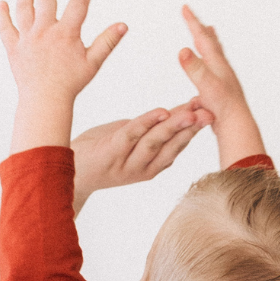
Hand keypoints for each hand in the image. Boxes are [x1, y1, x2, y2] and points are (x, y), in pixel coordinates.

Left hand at [0, 0, 126, 150]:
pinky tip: (2, 3)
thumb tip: (123, 26)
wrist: (44, 102)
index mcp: (65, 33)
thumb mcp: (92, 62)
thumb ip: (107, 42)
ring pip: (24, 7)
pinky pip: (5, 28)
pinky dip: (2, 15)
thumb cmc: (69, 85)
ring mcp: (27, 39)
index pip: (78, 2)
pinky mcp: (14, 49)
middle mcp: (44, 32)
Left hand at [71, 99, 212, 210]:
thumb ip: (151, 129)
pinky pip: (131, 136)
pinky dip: (147, 123)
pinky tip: (160, 112)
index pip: (178, 145)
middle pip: (172, 145)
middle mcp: (141, 168)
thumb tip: (178, 112)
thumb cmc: (99, 151)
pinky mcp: (110, 155)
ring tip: (193, 112)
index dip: (195, 129)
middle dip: (193, 128)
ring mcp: (126, 164)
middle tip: (212, 112)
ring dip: (175, 126)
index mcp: (151, 166)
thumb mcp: (130, 139)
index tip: (214, 110)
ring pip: (155, 142)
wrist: (65, 171)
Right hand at [178, 6, 264, 166]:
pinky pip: (211, 69)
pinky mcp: (220, 89)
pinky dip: (207, 61)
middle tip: (194, 18)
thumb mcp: (205, 86)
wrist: (235, 124)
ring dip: (207, 43)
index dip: (192, 22)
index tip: (184, 8)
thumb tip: (183, 49)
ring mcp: (221, 77)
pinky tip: (207, 68)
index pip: (202, 37)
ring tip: (207, 35)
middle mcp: (221, 67)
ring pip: (214, 54)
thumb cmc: (221, 107)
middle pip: (210, 42)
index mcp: (216, 63)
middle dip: (200, 29)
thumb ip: (194, 68)